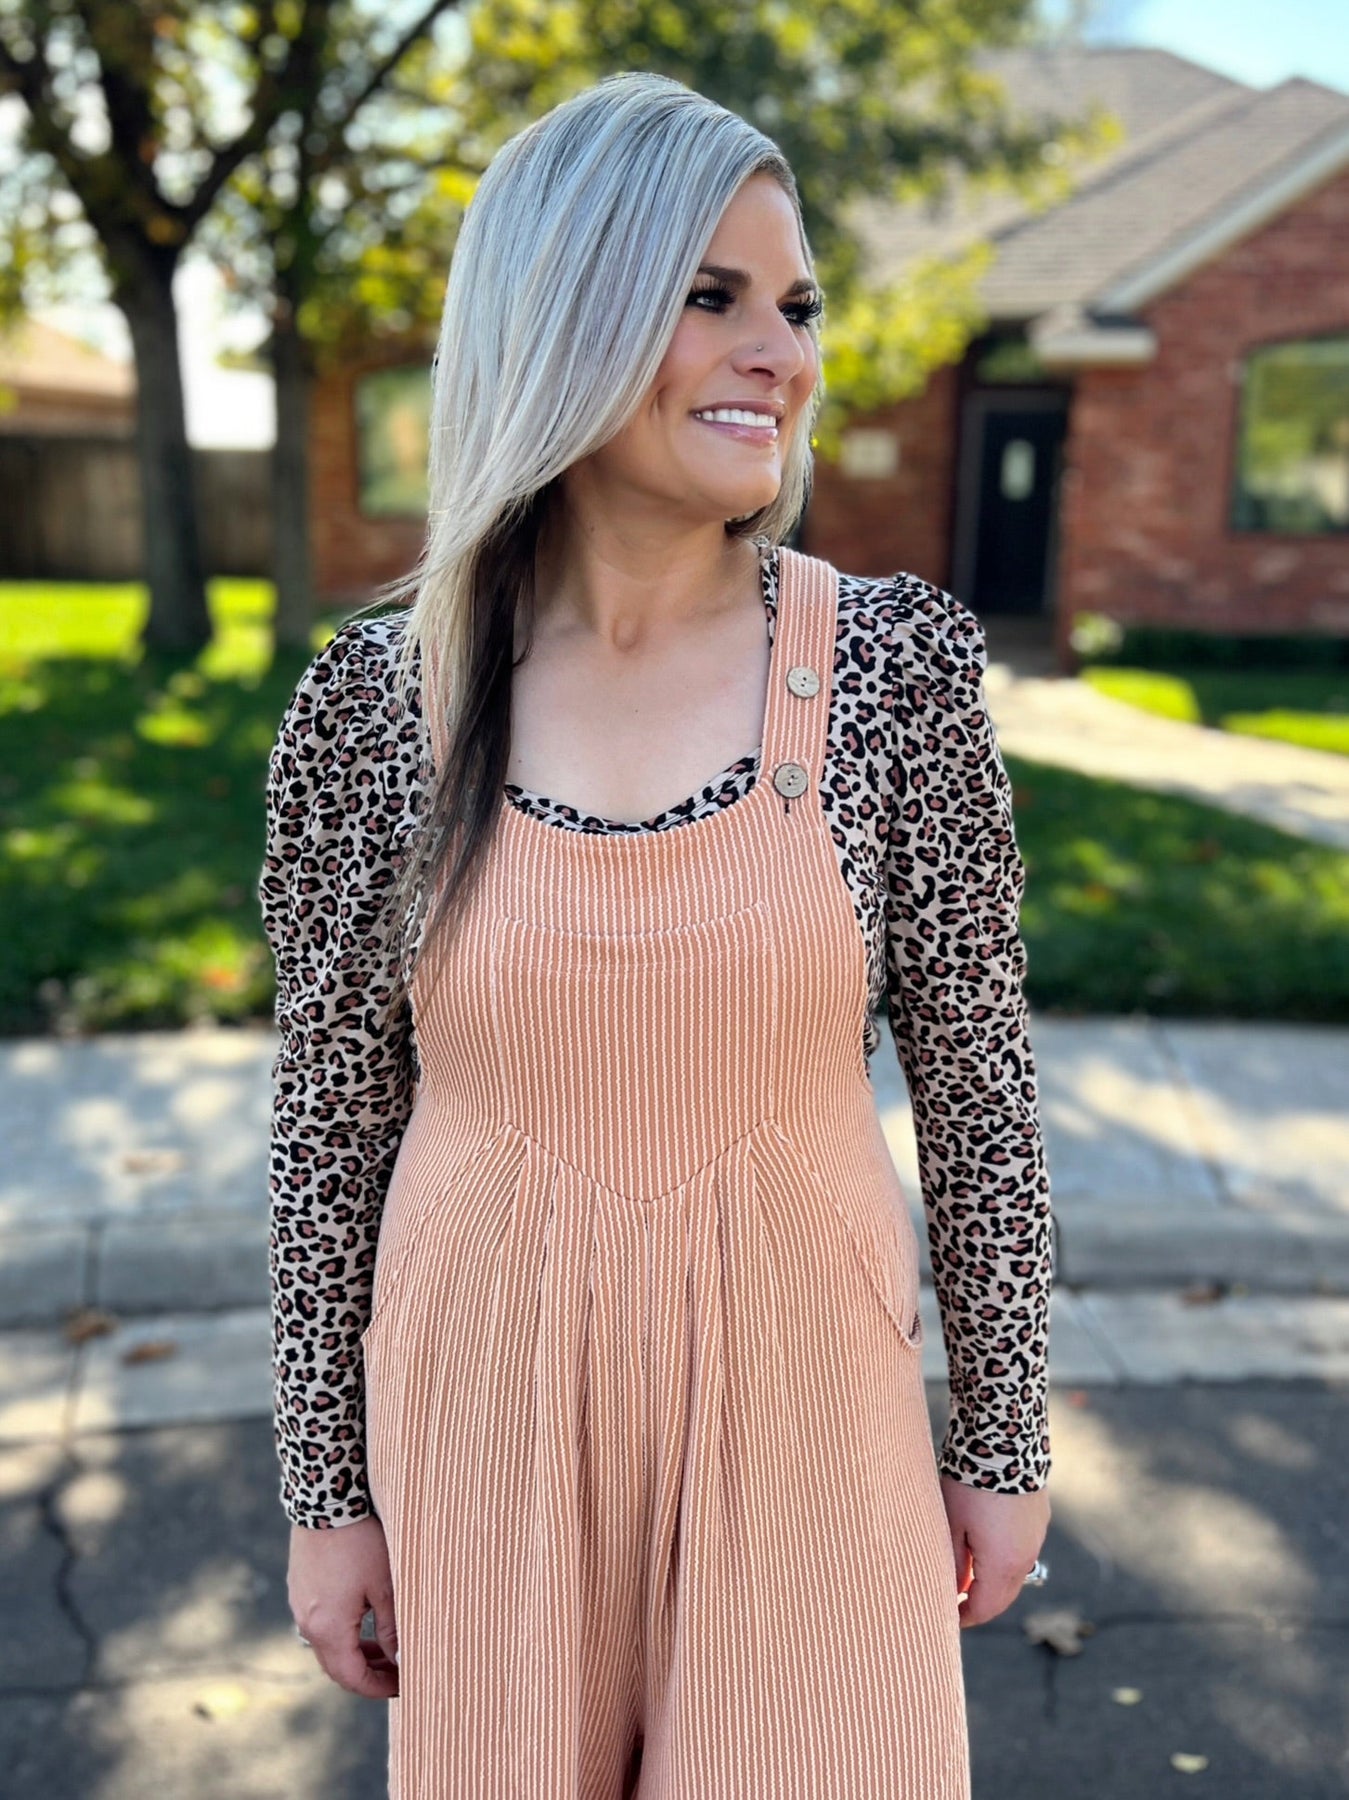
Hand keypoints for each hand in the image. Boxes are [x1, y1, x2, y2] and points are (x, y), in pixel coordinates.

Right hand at [289, 1514, 399, 1697]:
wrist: (326, 1497)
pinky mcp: (301, 1586)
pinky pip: (320, 1623)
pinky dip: (343, 1632)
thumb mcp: (385, 1586)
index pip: (351, 1678)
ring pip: (328, 1645)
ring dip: (356, 1652)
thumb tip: (402, 1660)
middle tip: (398, 1671)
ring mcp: (300, 1603)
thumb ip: (392, 1628)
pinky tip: (365, 1620)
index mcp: (327, 1629)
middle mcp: (307, 1623)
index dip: (378, 1688)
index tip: (404, 1687)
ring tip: (386, 1648)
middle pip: (337, 1666)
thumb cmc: (361, 1541)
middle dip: (368, 1674)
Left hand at [939, 1476, 1050, 1628]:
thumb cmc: (971, 1483)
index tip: (947, 1617)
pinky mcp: (1039, 1520)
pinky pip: (1022, 1553)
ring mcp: (1036, 1538)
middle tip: (956, 1602)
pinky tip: (985, 1549)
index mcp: (1003, 1565)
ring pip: (1014, 1575)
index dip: (965, 1617)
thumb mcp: (952, 1523)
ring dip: (993, 1582)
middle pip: (1003, 1597)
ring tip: (966, 1575)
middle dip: (980, 1604)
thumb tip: (953, 1590)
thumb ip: (953, 1562)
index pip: (985, 1608)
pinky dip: (1004, 1561)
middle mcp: (1025, 1557)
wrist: (1006, 1441)